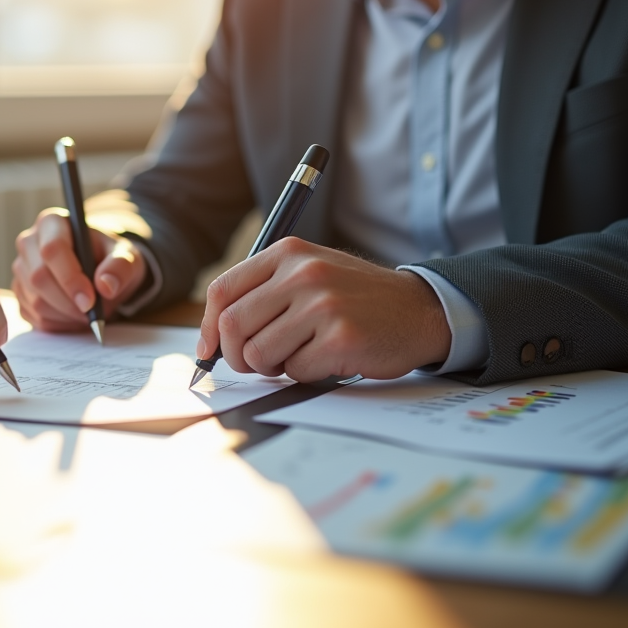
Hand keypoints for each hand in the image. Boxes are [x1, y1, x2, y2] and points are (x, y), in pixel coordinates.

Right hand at [11, 208, 148, 330]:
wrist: (100, 271)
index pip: (52, 250)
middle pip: (38, 277)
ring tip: (87, 313)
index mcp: (53, 223)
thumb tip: (105, 286)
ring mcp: (21, 269)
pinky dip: (58, 324)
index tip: (90, 301)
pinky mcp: (19, 292)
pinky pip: (34, 316)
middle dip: (68, 302)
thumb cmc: (110, 258)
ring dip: (65, 315)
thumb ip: (120, 267)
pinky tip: (74, 316)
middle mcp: (29, 242)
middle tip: (93, 313)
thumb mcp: (127, 257)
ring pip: (35, 301)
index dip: (70, 278)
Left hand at [197, 238, 450, 381]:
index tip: (209, 348)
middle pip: (233, 325)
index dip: (208, 326)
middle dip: (236, 355)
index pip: (223, 290)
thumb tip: (213, 335)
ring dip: (273, 366)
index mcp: (288, 254)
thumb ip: (263, 294)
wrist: (419, 310)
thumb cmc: (354, 299)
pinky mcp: (340, 338)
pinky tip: (328, 358)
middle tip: (255, 363)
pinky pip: (295, 371)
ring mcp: (322, 305)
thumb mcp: (308, 275)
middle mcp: (303, 274)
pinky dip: (305, 373)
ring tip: (300, 354)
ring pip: (259, 353)